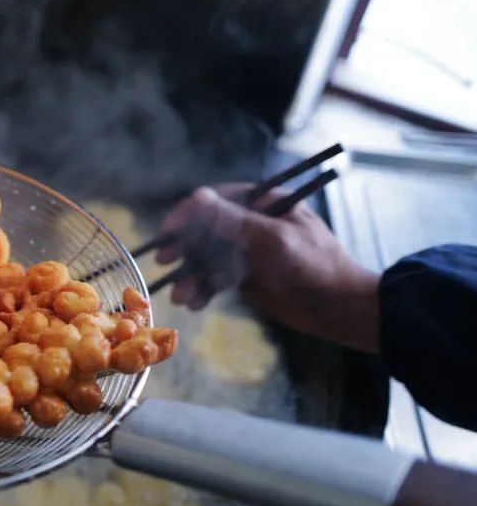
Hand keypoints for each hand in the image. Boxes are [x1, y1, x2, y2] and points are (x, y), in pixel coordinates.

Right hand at [156, 184, 381, 352]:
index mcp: (263, 203)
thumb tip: (197, 197)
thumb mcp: (272, 239)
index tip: (169, 231)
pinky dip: (204, 290)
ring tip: (182, 296)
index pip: (217, 200)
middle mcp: (252, 224)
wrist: (340, 309)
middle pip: (207, 231)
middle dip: (185, 248)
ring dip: (192, 276)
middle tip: (164, 261)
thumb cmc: (314, 265)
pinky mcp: (246, 277)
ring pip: (208, 259)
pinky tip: (195, 303)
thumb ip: (233, 220)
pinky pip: (216, 279)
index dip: (189, 214)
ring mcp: (248, 252)